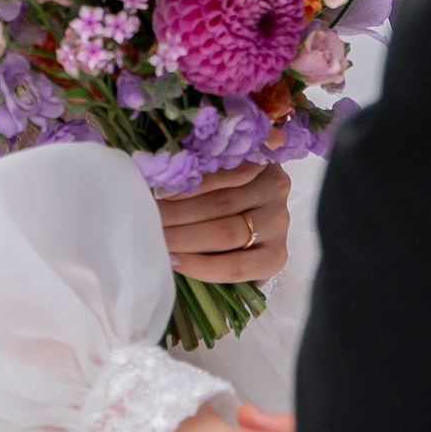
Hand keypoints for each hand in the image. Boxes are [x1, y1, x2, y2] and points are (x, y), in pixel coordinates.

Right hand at [156, 161, 290, 283]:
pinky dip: (195, 184)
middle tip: (151, 234)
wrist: (257, 186)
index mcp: (273, 257)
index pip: (237, 267)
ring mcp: (273, 192)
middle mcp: (278, 224)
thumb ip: (212, 263)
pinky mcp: (263, 164)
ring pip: (223, 203)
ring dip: (182, 209)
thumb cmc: (235, 231)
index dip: (201, 266)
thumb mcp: (231, 255)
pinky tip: (170, 189)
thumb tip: (172, 264)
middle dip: (183, 236)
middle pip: (226, 233)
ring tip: (154, 212)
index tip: (169, 261)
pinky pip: (226, 173)